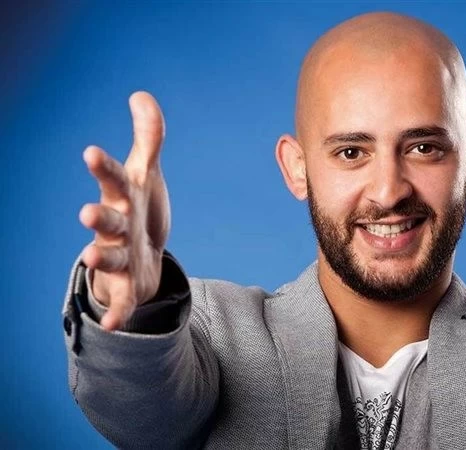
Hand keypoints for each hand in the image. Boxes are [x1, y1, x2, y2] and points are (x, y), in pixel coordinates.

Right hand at [79, 91, 169, 330]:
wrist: (144, 256)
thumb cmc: (139, 210)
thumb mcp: (145, 174)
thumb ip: (148, 138)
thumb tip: (140, 96)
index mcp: (121, 198)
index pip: (112, 179)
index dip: (102, 168)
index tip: (89, 152)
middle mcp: (117, 227)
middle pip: (106, 220)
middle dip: (97, 216)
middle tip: (86, 211)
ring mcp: (122, 256)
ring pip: (108, 257)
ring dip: (98, 257)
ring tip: (87, 256)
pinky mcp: (131, 284)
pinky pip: (124, 300)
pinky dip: (119, 311)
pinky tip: (113, 324)